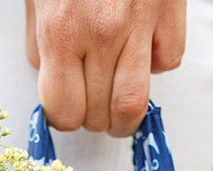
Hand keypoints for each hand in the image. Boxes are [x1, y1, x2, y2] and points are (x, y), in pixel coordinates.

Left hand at [25, 0, 185, 134]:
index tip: (65, 106)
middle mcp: (102, 33)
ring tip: (117, 106)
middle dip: (92, 117)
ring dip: (123, 116)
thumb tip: (53, 86)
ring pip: (134, 105)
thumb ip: (41, 46)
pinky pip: (168, 62)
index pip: (64, 114)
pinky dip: (158, 64)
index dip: (63, 116)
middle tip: (91, 102)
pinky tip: (144, 49)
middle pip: (98, 116)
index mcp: (61, 32)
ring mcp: (141, 23)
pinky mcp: (171, 11)